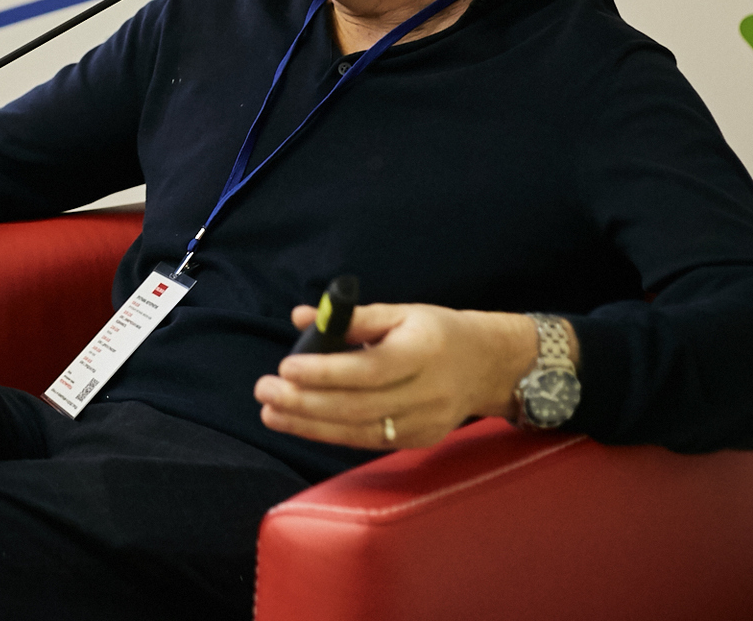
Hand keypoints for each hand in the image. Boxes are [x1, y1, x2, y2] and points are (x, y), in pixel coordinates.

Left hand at [252, 304, 560, 449]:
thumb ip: (351, 317)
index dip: (325, 371)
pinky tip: (299, 423)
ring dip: (309, 424)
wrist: (488, 366)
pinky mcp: (418, 440)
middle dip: (305, 402)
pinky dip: (330, 433)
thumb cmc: (437, 333)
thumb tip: (303, 316)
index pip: (369, 369)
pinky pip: (367, 440)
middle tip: (264, 391)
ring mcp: (424, 423)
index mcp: (423, 353)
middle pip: (359, 406)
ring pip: (359, 430)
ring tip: (270, 412)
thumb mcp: (401, 313)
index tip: (286, 366)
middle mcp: (427, 393)